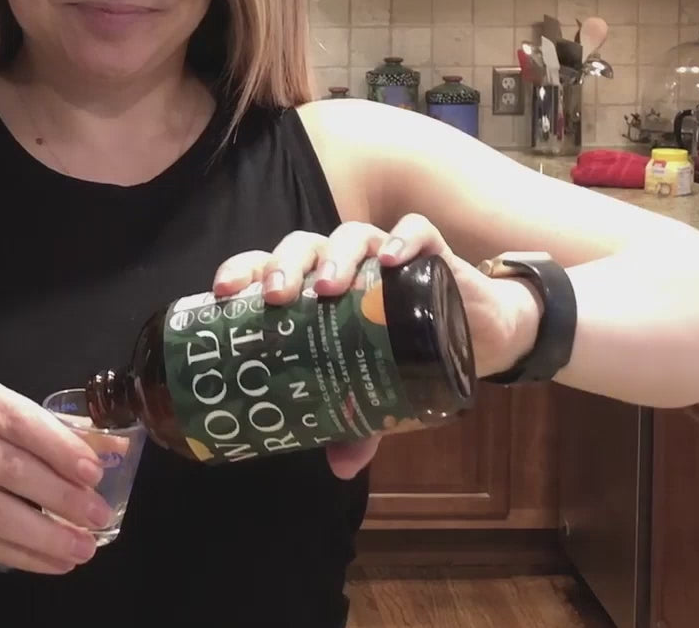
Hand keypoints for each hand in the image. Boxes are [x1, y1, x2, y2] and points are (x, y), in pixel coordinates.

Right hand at [0, 376, 113, 573]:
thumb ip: (51, 432)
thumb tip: (113, 449)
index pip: (19, 421)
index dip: (59, 448)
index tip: (95, 472)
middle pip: (10, 469)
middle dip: (60, 497)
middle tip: (97, 516)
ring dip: (45, 536)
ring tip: (83, 547)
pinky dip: (23, 557)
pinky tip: (53, 562)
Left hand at [212, 218, 542, 478]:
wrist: (476, 335)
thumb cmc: (406, 352)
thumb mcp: (377, 391)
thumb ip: (356, 423)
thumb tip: (339, 467)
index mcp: (314, 288)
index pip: (267, 268)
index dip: (242, 273)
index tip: (221, 293)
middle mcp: (343, 264)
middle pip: (302, 248)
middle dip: (284, 266)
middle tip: (276, 297)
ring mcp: (383, 253)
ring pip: (350, 235)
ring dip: (336, 257)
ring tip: (329, 288)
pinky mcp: (430, 251)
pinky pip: (415, 231)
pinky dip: (402, 240)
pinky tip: (391, 260)